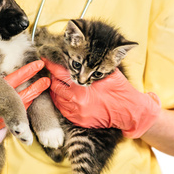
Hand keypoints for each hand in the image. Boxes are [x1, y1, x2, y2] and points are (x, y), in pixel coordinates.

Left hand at [43, 59, 160, 137]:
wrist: (128, 112)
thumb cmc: (120, 90)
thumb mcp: (108, 73)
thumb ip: (95, 64)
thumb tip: (87, 52)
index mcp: (82, 86)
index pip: (59, 72)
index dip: (51, 65)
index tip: (45, 59)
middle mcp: (76, 100)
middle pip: (54, 86)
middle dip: (54, 78)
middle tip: (55, 73)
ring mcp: (76, 112)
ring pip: (56, 99)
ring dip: (56, 90)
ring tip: (60, 84)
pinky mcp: (78, 121)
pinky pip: (62, 110)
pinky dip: (61, 102)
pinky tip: (65, 96)